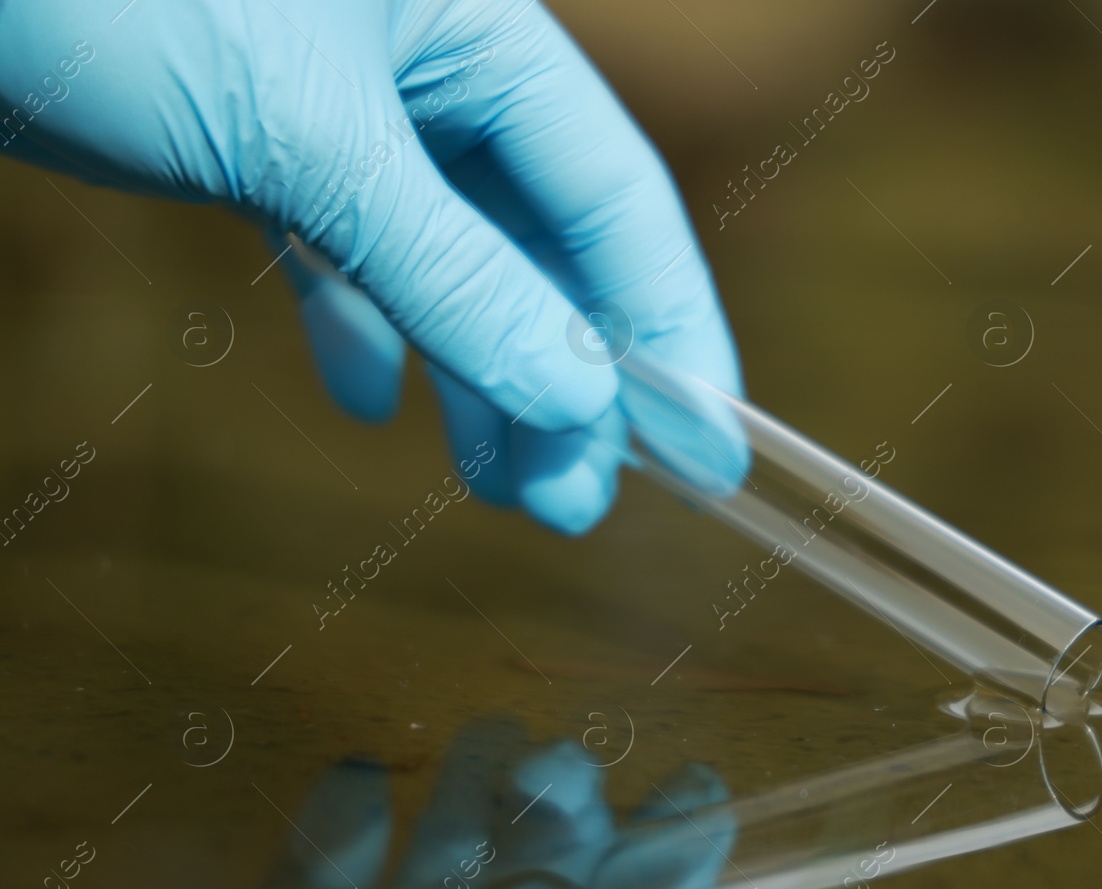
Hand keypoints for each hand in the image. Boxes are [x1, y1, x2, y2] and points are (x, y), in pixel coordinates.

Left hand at [0, 0, 741, 532]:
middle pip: (542, 244)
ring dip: (478, 376)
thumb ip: (452, 274)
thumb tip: (575, 395)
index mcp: (481, 30)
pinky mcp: (271, 144)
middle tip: (579, 502)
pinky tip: (364, 400)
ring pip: (453, 264)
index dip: (668, 324)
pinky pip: (351, 253)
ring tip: (501, 488)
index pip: (616, 192)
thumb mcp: (313, 142)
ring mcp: (353, 112)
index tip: (705, 444)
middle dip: (566, 379)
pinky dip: (366, 330)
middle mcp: (432, 69)